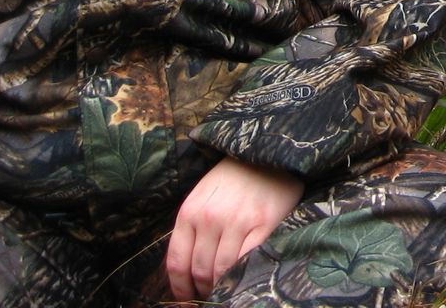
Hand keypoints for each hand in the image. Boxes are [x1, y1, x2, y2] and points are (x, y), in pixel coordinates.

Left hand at [167, 156, 303, 300]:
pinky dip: (241, 275)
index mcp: (190, 211)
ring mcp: (237, 221)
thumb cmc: (234, 175)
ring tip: (223, 290)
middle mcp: (210, 218)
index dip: (179, 287)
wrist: (268, 152)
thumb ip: (193, 227)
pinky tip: (240, 278)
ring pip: (221, 270)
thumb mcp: (203, 195)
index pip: (177, 261)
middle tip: (207, 296)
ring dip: (220, 287)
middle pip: (199, 270)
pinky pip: (247, 261)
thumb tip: (187, 268)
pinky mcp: (263, 224)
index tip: (185, 298)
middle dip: (201, 289)